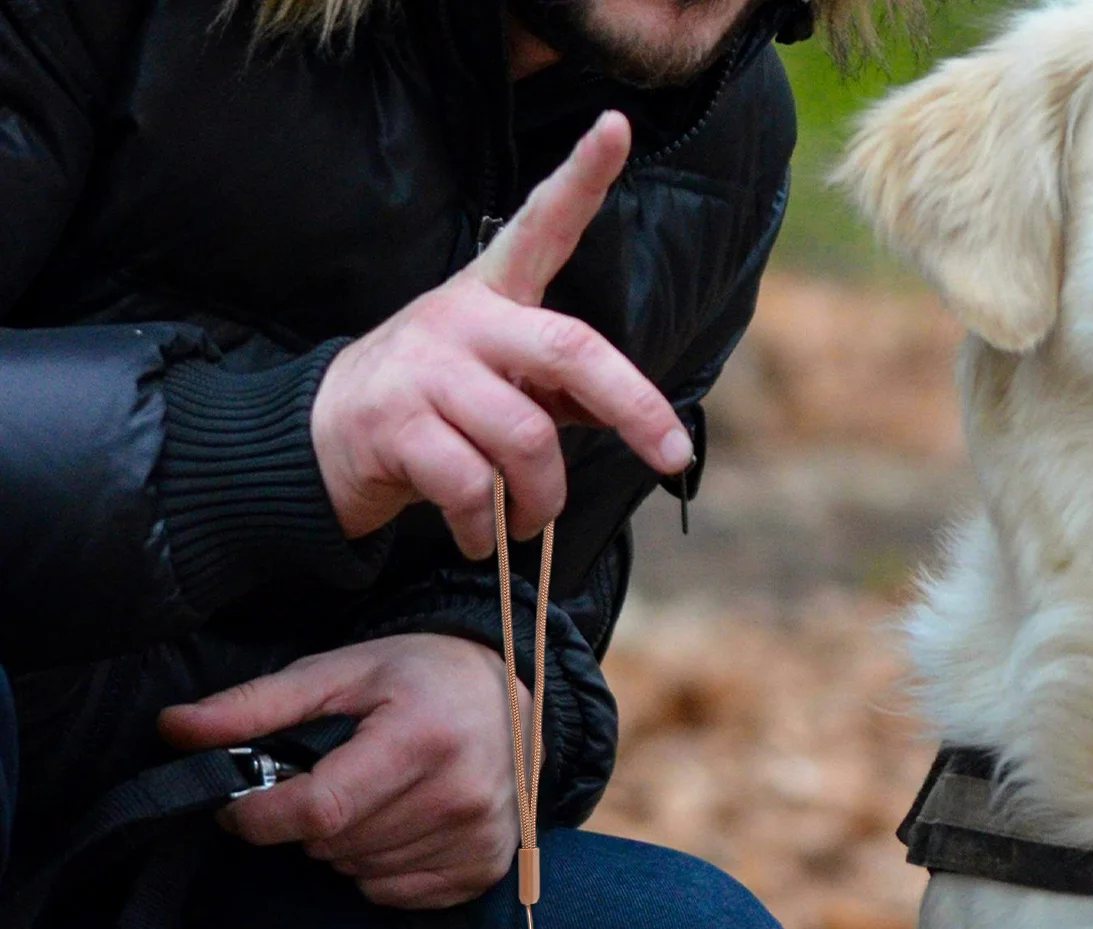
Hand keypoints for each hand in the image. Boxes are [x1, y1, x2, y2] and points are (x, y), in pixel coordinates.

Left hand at [159, 636, 532, 909]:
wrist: (514, 695)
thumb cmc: (421, 677)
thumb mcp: (338, 672)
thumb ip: (255, 706)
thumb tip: (174, 729)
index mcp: (421, 738)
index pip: (320, 810)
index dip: (261, 816)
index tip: (241, 807)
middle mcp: (459, 794)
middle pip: (335, 845)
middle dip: (309, 822)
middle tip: (329, 780)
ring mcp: (478, 836)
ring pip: (360, 872)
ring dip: (344, 845)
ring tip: (370, 797)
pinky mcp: (487, 865)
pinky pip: (395, 894)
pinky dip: (379, 868)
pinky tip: (397, 825)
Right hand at [310, 110, 691, 558]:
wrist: (320, 441)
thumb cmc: (431, 409)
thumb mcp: (496, 383)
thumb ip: (560, 389)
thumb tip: (636, 418)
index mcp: (490, 296)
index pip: (540, 226)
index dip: (580, 178)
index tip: (617, 127)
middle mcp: (459, 319)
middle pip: (569, 352)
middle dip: (635, 408)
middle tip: (670, 455)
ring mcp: (423, 369)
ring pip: (526, 440)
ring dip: (541, 500)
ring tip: (526, 521)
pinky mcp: (394, 425)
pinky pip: (472, 487)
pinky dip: (487, 527)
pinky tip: (479, 536)